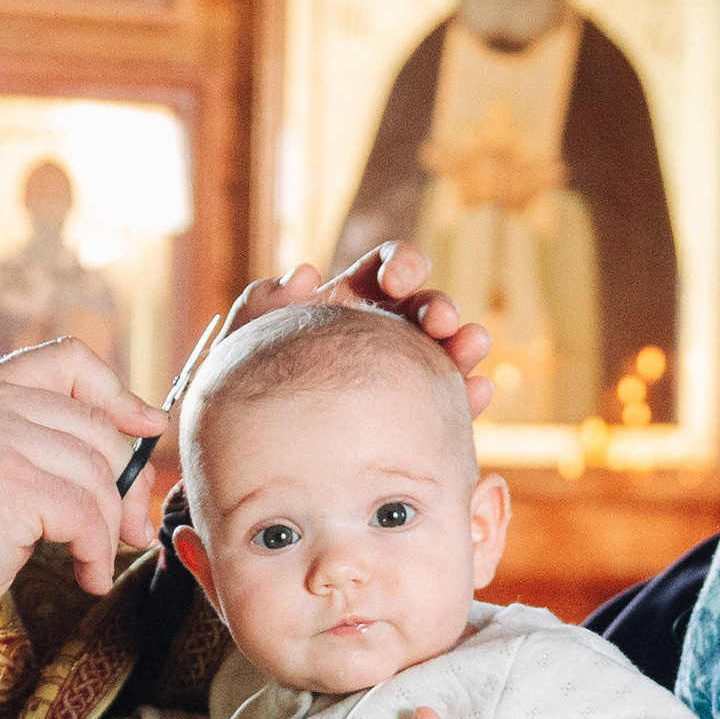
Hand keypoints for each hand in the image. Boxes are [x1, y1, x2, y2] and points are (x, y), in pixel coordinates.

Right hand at [0, 339, 167, 606]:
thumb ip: (46, 443)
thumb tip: (140, 453)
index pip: (68, 359)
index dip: (118, 392)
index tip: (148, 428)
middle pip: (98, 427)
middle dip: (126, 485)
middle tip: (130, 531)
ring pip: (97, 475)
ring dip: (106, 530)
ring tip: (94, 563)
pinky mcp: (10, 480)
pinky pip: (85, 515)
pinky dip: (96, 554)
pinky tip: (88, 578)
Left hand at [226, 241, 494, 418]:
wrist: (257, 455)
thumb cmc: (249, 389)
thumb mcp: (244, 347)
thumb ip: (260, 306)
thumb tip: (304, 275)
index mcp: (354, 300)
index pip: (388, 267)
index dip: (401, 264)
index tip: (396, 281)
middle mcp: (388, 331)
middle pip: (426, 306)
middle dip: (438, 307)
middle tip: (439, 323)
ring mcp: (408, 372)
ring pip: (448, 349)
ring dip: (465, 342)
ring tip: (469, 347)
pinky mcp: (419, 415)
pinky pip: (450, 401)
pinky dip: (468, 393)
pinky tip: (476, 393)